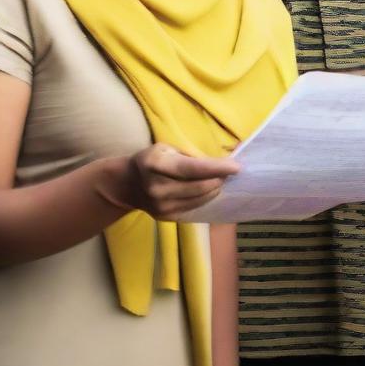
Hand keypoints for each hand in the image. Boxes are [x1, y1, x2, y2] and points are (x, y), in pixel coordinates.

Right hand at [115, 143, 239, 219]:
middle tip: (231, 171)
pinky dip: (206, 198)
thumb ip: (191, 154)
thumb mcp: (167, 148)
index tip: (237, 166)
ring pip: (199, 199)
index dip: (217, 168)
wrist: (127, 184)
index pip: (193, 168)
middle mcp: (157, 187)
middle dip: (219, 179)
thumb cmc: (152, 159)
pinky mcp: (165, 217)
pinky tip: (210, 189)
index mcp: (156, 164)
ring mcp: (160, 206)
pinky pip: (193, 208)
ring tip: (222, 179)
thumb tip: (223, 158)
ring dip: (215, 189)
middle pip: (198, 186)